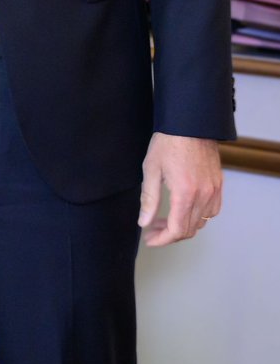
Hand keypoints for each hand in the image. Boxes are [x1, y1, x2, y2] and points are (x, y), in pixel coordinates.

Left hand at [139, 132, 222, 246]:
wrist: (190, 123)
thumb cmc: (167, 142)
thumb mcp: (151, 169)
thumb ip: (148, 199)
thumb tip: (144, 223)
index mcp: (185, 193)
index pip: (176, 230)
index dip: (162, 240)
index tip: (149, 240)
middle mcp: (203, 196)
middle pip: (189, 230)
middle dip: (168, 234)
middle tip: (151, 229)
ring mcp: (214, 191)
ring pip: (201, 223)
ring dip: (182, 226)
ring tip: (163, 220)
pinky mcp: (218, 185)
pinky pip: (212, 211)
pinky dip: (197, 217)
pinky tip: (182, 209)